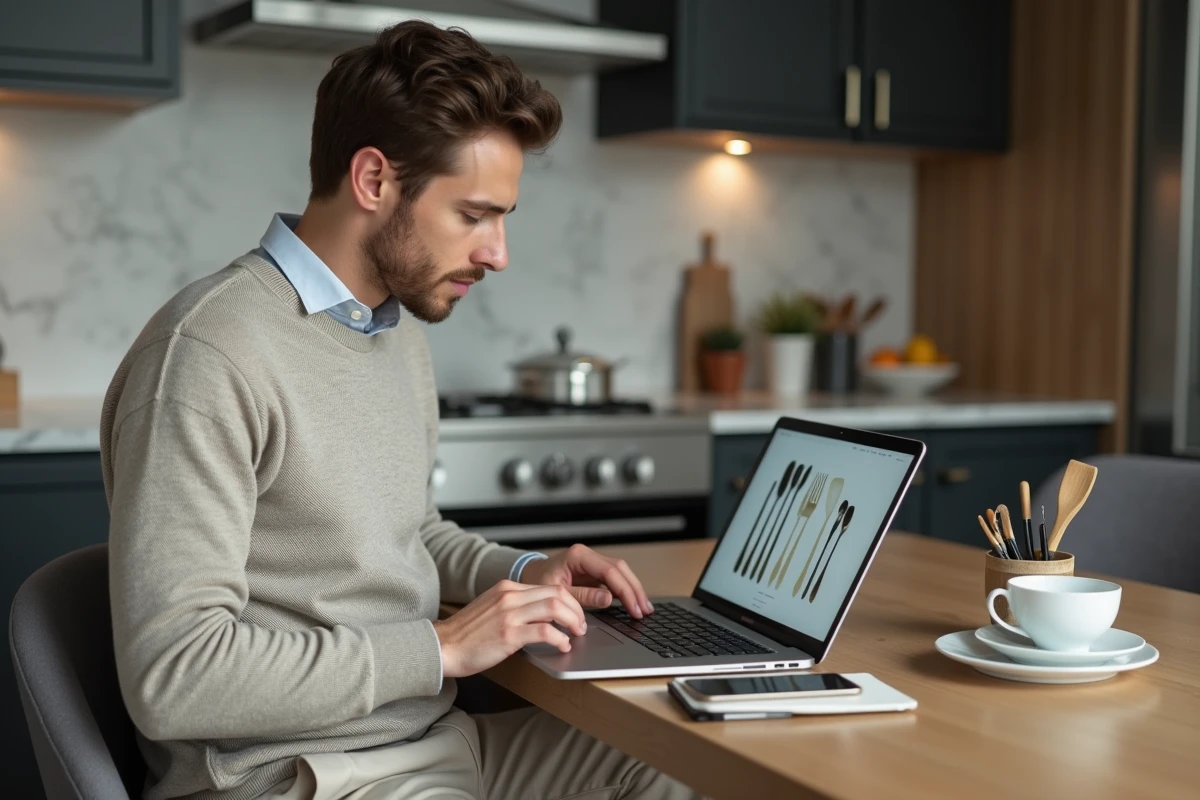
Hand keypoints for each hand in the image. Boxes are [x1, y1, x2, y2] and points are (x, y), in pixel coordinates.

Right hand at [433, 580, 584, 677]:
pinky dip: (559, 639)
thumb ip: (514, 606)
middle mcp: (509, 596)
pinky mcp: (508, 634)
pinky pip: (545, 631)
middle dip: (576, 610)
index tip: (575, 614)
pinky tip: (562, 646)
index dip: (569, 601)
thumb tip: (542, 616)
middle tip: (581, 626)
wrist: (443, 647)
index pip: (549, 587)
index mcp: (506, 588)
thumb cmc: (467, 634)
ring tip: (576, 634)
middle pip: (557, 593)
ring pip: (555, 608)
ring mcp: (509, 614)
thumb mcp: (492, 609)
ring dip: (572, 622)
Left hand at [520, 543, 653, 618]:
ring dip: (633, 590)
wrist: (529, 576)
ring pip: (621, 572)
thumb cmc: (538, 582)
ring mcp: (592, 562)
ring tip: (644, 608)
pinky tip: (632, 603)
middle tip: (645, 610)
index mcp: (578, 556)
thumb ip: (583, 596)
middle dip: (634, 590)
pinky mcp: (593, 571)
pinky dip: (624, 591)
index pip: (610, 571)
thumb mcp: (558, 592)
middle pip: (620, 569)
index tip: (634, 608)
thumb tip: (609, 600)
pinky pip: (614, 578)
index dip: (625, 591)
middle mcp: (588, 555)